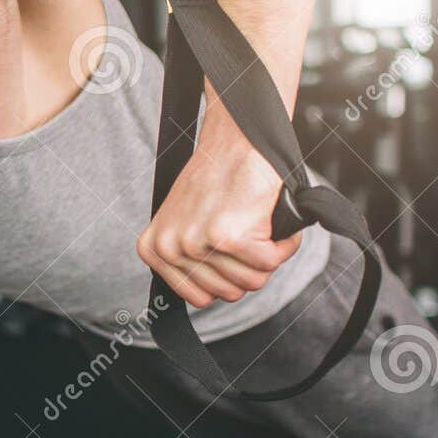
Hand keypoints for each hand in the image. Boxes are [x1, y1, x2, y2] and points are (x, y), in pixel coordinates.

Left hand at [138, 138, 300, 307]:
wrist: (235, 140)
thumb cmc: (216, 176)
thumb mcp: (183, 220)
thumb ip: (188, 257)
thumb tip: (211, 293)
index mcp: (154, 249)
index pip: (200, 297)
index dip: (226, 277)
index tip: (231, 252)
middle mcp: (171, 248)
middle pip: (230, 292)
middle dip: (249, 267)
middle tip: (250, 233)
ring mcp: (198, 243)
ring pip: (253, 281)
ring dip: (268, 255)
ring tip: (260, 225)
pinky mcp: (230, 237)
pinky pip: (271, 262)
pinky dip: (284, 245)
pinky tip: (272, 222)